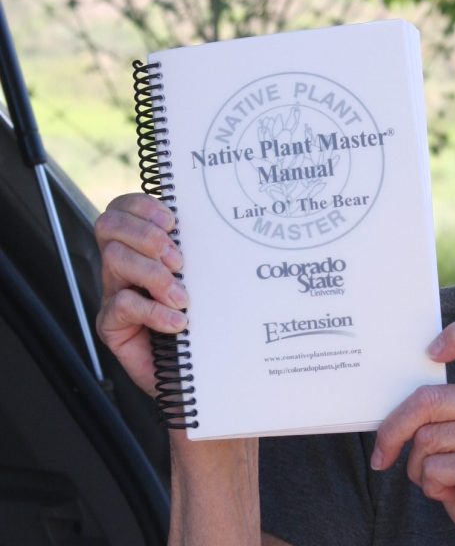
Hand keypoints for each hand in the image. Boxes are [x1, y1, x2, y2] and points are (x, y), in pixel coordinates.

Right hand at [94, 193, 189, 395]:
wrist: (198, 374)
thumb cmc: (206, 322)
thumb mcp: (206, 280)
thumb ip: (201, 253)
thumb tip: (218, 226)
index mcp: (142, 246)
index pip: (123, 208)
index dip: (142, 207)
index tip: (174, 222)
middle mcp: (123, 265)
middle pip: (109, 225)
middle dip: (147, 236)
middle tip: (179, 261)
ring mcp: (115, 293)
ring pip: (115, 259)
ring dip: (154, 274)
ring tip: (182, 298)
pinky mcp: (112, 325)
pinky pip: (122, 304)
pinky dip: (154, 311)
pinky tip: (177, 322)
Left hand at [371, 319, 454, 545]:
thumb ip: (447, 415)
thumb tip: (396, 410)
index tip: (431, 352)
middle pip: (428, 399)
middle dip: (393, 430)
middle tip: (382, 455)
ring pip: (426, 439)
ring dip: (418, 469)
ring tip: (442, 481)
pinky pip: (434, 468)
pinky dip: (432, 488)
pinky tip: (454, 494)